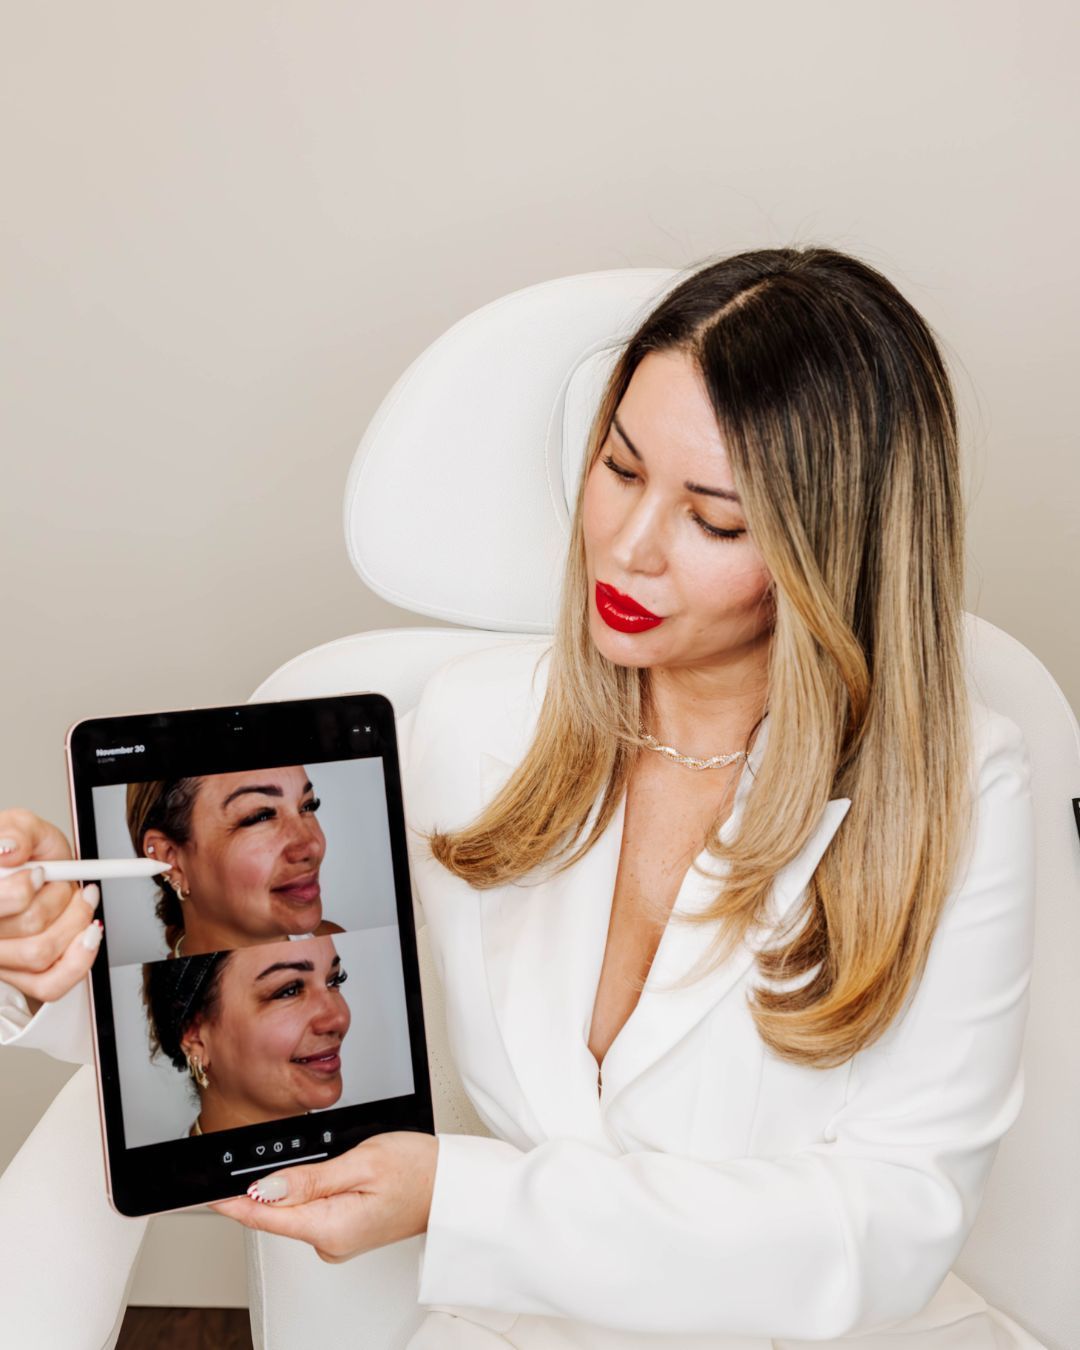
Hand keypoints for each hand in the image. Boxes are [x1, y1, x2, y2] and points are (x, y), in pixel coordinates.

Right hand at [0, 809, 102, 1011]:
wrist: (33, 868)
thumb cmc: (22, 852)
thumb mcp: (20, 826)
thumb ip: (16, 831)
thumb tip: (9, 849)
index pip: (0, 905)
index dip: (21, 890)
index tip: (39, 873)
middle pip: (26, 927)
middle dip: (60, 898)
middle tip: (64, 882)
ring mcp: (0, 961)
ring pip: (41, 953)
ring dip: (74, 921)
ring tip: (78, 900)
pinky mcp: (20, 979)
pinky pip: (50, 985)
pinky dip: (79, 960)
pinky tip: (88, 934)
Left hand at [209, 1131, 438, 1262]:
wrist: (453, 1186)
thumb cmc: (419, 1171)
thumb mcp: (362, 1162)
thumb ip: (311, 1178)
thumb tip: (267, 1189)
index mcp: (331, 1229)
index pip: (267, 1217)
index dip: (233, 1203)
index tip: (205, 1195)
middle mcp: (331, 1243)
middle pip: (279, 1212)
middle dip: (272, 1183)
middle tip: (281, 1153)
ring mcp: (338, 1241)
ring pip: (297, 1210)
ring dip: (297, 1185)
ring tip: (332, 1158)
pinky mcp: (346, 1232)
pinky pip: (314, 1211)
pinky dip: (312, 1191)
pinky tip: (332, 1173)